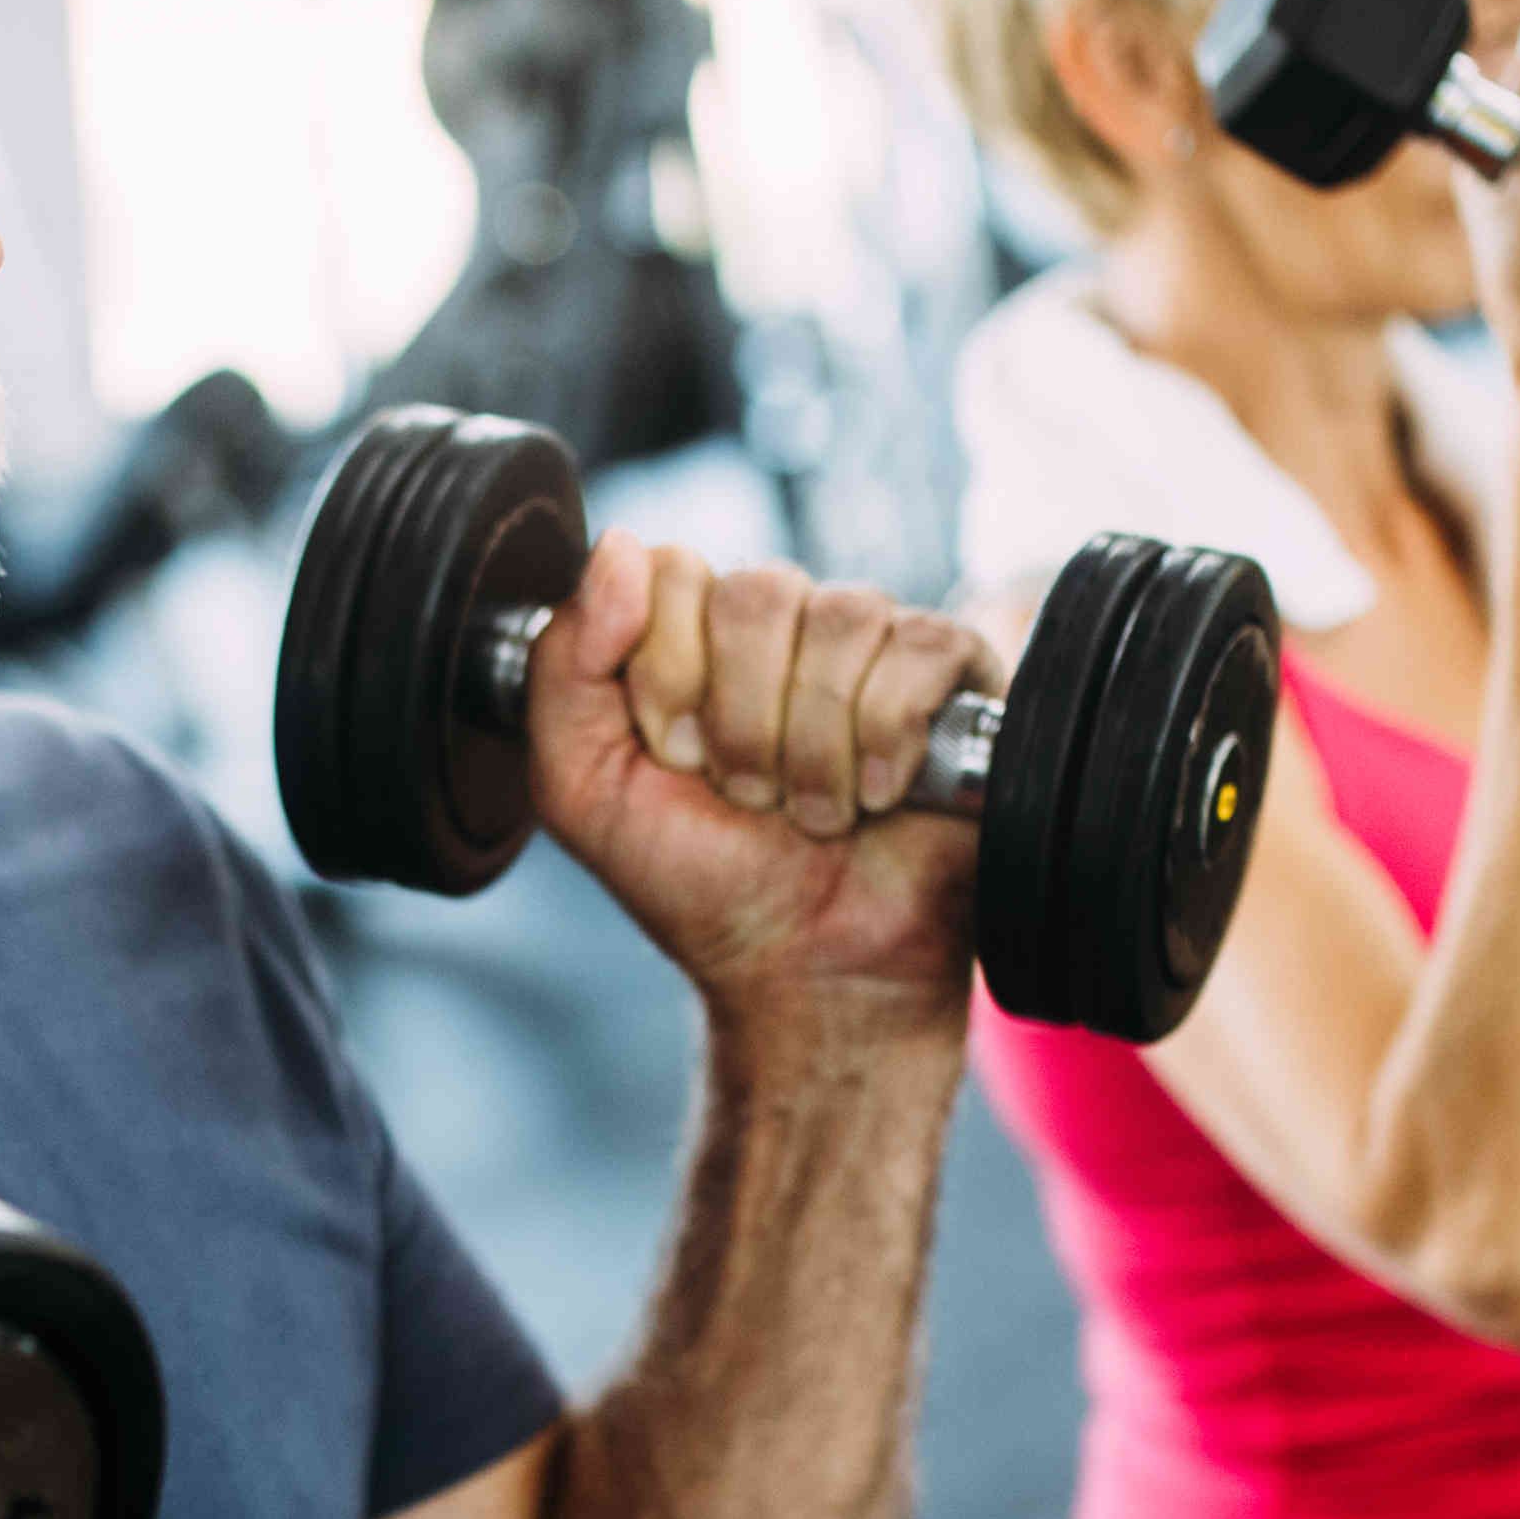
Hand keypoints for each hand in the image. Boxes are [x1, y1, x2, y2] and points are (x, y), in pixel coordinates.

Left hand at [528, 537, 988, 1041]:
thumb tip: (619, 545)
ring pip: (838, 622)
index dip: (667, 677)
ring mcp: (872, 641)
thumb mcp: (582, 787)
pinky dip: (886, 744)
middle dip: (740, 723)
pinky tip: (880, 797)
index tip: (677, 760)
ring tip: (813, 812)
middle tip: (749, 795)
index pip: (672, 571)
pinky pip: (917, 651)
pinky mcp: (956, 672)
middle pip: (755, 593)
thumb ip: (563, 665)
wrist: (807, 973)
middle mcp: (785, 623)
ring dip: (812, 749)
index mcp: (695, 634)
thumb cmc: (703, 886)